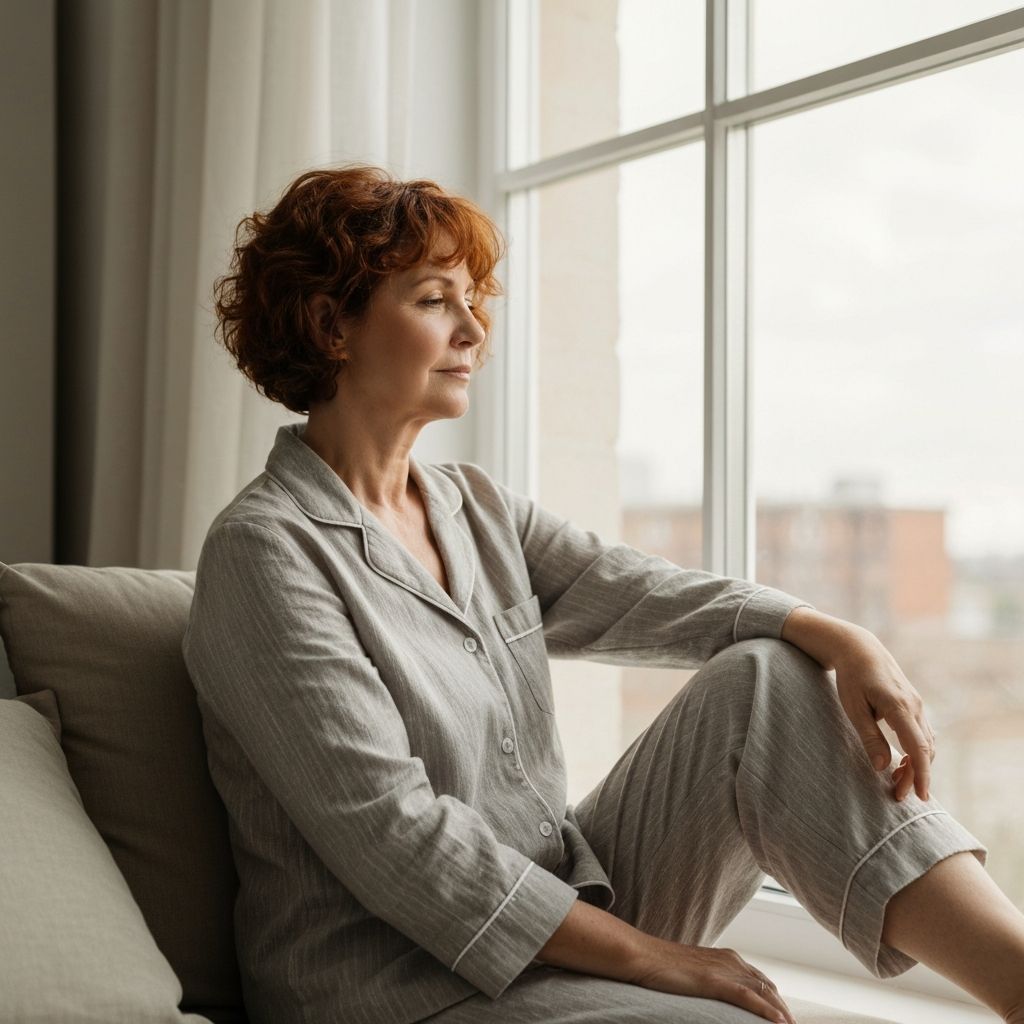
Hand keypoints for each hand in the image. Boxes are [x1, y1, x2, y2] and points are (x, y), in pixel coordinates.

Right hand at [625, 934, 796, 1022]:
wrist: (642, 955)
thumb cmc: (660, 965)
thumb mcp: (691, 973)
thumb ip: (708, 980)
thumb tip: (712, 993)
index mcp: (726, 957)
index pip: (760, 980)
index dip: (774, 999)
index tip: (784, 1017)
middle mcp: (731, 960)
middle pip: (768, 987)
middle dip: (783, 1009)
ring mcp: (724, 970)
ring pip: (764, 993)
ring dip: (782, 1013)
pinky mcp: (715, 981)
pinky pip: (749, 998)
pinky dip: (767, 1011)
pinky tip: (780, 1023)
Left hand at [832, 628, 936, 801]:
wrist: (859, 649)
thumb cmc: (851, 677)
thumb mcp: (853, 708)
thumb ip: (869, 737)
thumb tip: (883, 767)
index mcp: (899, 706)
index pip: (918, 747)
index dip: (922, 774)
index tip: (921, 796)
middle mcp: (914, 706)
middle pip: (924, 749)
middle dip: (916, 775)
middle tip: (898, 795)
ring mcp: (917, 704)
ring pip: (926, 742)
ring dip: (917, 764)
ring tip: (897, 781)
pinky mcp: (914, 704)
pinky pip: (922, 733)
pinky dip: (917, 751)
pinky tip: (902, 761)